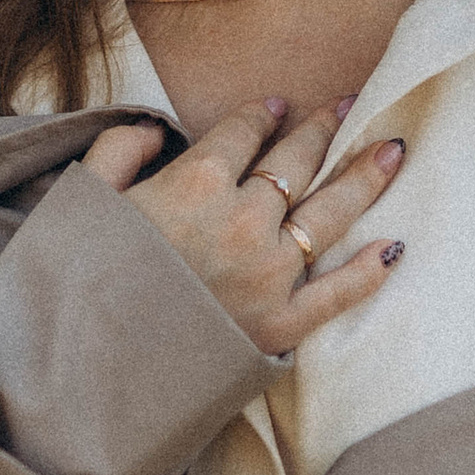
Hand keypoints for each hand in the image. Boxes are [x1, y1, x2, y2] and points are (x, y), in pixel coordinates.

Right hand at [80, 100, 405, 358]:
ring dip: (365, 176)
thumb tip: (154, 131)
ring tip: (393, 151)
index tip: (275, 106)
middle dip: (322, 128)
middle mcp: (243, 218)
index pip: (242, 133)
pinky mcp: (281, 325)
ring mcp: (269, 272)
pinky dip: (369, 272)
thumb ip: (118, 150)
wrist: (90, 369)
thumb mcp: (84, 198)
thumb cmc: (79, 282)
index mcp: (194, 182)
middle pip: (295, 161)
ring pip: (331, 211)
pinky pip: (337, 293)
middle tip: (347, 105)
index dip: (260, 115)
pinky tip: (395, 247)